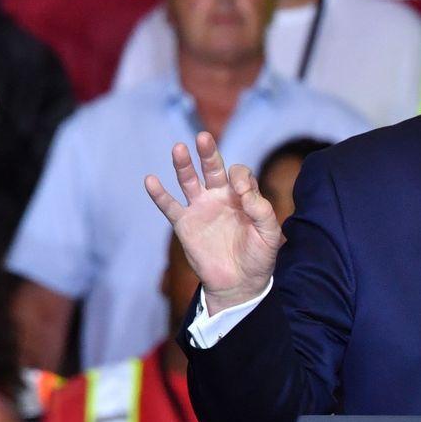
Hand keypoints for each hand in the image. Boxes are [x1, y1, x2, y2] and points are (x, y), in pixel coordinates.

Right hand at [145, 132, 282, 313]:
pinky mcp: (185, 224)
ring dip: (184, 165)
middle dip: (208, 153)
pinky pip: (170, 206)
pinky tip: (151, 180)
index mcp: (242, 197)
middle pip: (212, 168)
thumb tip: (243, 190)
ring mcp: (200, 209)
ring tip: (179, 149)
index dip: (240, 177)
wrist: (240, 283)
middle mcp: (220, 197)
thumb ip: (262, 210)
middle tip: (203, 137)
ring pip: (189, 181)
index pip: (239, 174)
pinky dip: (159, 194)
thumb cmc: (258, 257)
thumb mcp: (269, 234)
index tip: (242, 191)